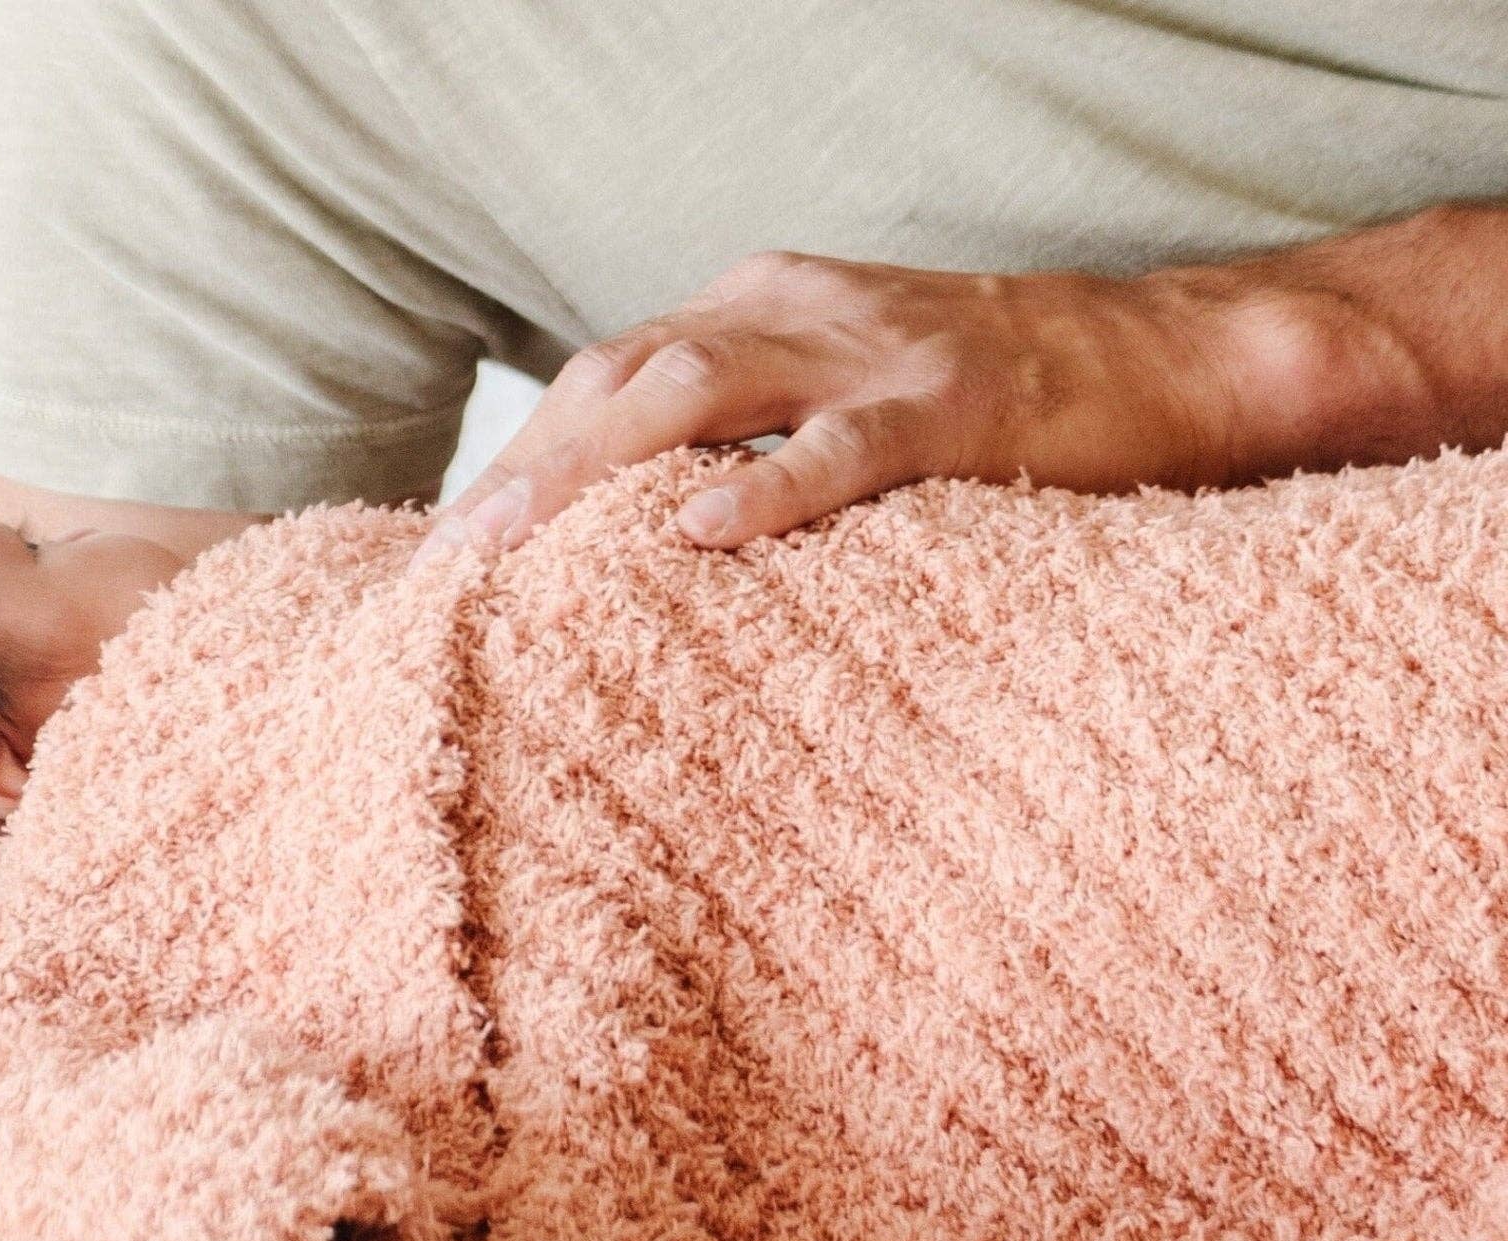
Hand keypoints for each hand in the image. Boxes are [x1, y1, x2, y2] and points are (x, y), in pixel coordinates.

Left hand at [418, 249, 1281, 561]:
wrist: (1160, 359)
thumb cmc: (987, 411)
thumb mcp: (839, 402)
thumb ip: (748, 440)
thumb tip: (647, 535)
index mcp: (762, 310)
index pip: (609, 373)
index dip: (523, 455)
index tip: (451, 547)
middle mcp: (797, 312)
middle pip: (624, 374)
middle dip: (526, 468)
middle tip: (446, 565)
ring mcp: (873, 353)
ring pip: (701, 393)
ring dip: (593, 472)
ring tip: (512, 550)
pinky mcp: (953, 408)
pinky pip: (845, 448)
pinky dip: (770, 489)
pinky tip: (700, 534)